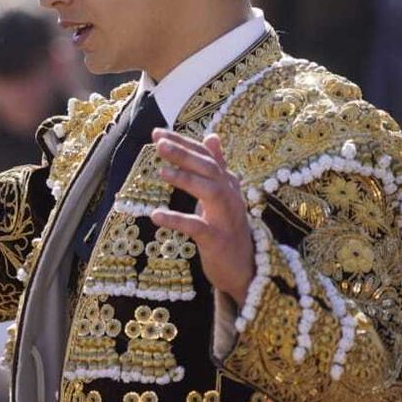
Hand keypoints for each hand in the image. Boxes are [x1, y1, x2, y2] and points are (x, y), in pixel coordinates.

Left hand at [150, 130, 254, 305]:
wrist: (246, 269)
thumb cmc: (229, 229)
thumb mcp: (222, 196)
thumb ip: (216, 167)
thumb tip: (211, 136)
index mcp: (228, 184)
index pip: (206, 157)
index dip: (184, 143)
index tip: (158, 133)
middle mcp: (231, 197)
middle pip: (210, 169)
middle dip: (184, 153)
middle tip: (158, 142)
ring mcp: (226, 218)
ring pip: (210, 192)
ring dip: (186, 179)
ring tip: (160, 171)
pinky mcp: (218, 240)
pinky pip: (197, 227)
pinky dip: (177, 220)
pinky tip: (156, 215)